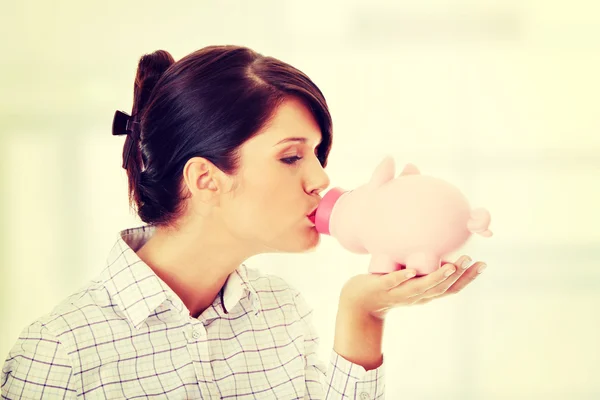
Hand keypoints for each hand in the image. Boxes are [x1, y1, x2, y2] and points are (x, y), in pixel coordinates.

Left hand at [339, 255, 487, 319]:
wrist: (359, 303)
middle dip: (459, 275)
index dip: (468, 278)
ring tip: (450, 265)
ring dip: (437, 277)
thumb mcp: (410, 277)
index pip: (451, 289)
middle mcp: (416, 296)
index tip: (483, 265)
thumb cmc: (388, 286)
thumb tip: (438, 243)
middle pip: (441, 289)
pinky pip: (393, 283)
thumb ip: (424, 266)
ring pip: (421, 287)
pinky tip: (411, 270)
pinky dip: (403, 278)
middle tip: (472, 260)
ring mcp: (399, 293)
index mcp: (425, 294)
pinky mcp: (382, 288)